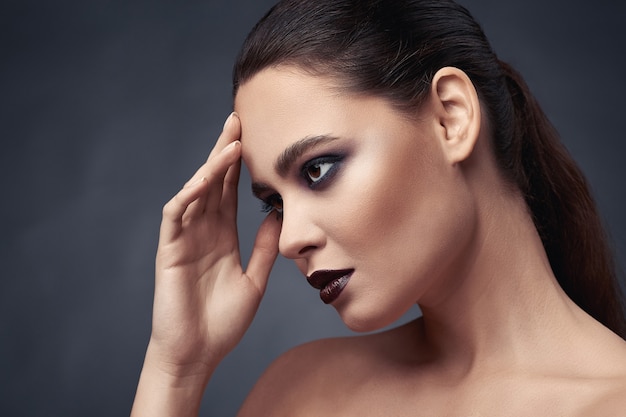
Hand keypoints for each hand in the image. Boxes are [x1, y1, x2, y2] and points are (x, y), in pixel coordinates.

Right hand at [147, 113, 280, 378]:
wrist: (197, 354)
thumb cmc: (222, 322)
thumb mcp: (255, 281)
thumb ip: (264, 249)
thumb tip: (280, 217)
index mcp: (222, 237)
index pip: (231, 191)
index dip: (240, 165)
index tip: (255, 138)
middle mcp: (203, 231)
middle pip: (213, 182)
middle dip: (225, 152)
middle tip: (239, 120)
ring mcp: (184, 239)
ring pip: (196, 192)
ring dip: (211, 166)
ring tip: (231, 140)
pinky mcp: (169, 250)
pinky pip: (176, 214)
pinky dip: (190, 193)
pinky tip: (206, 177)